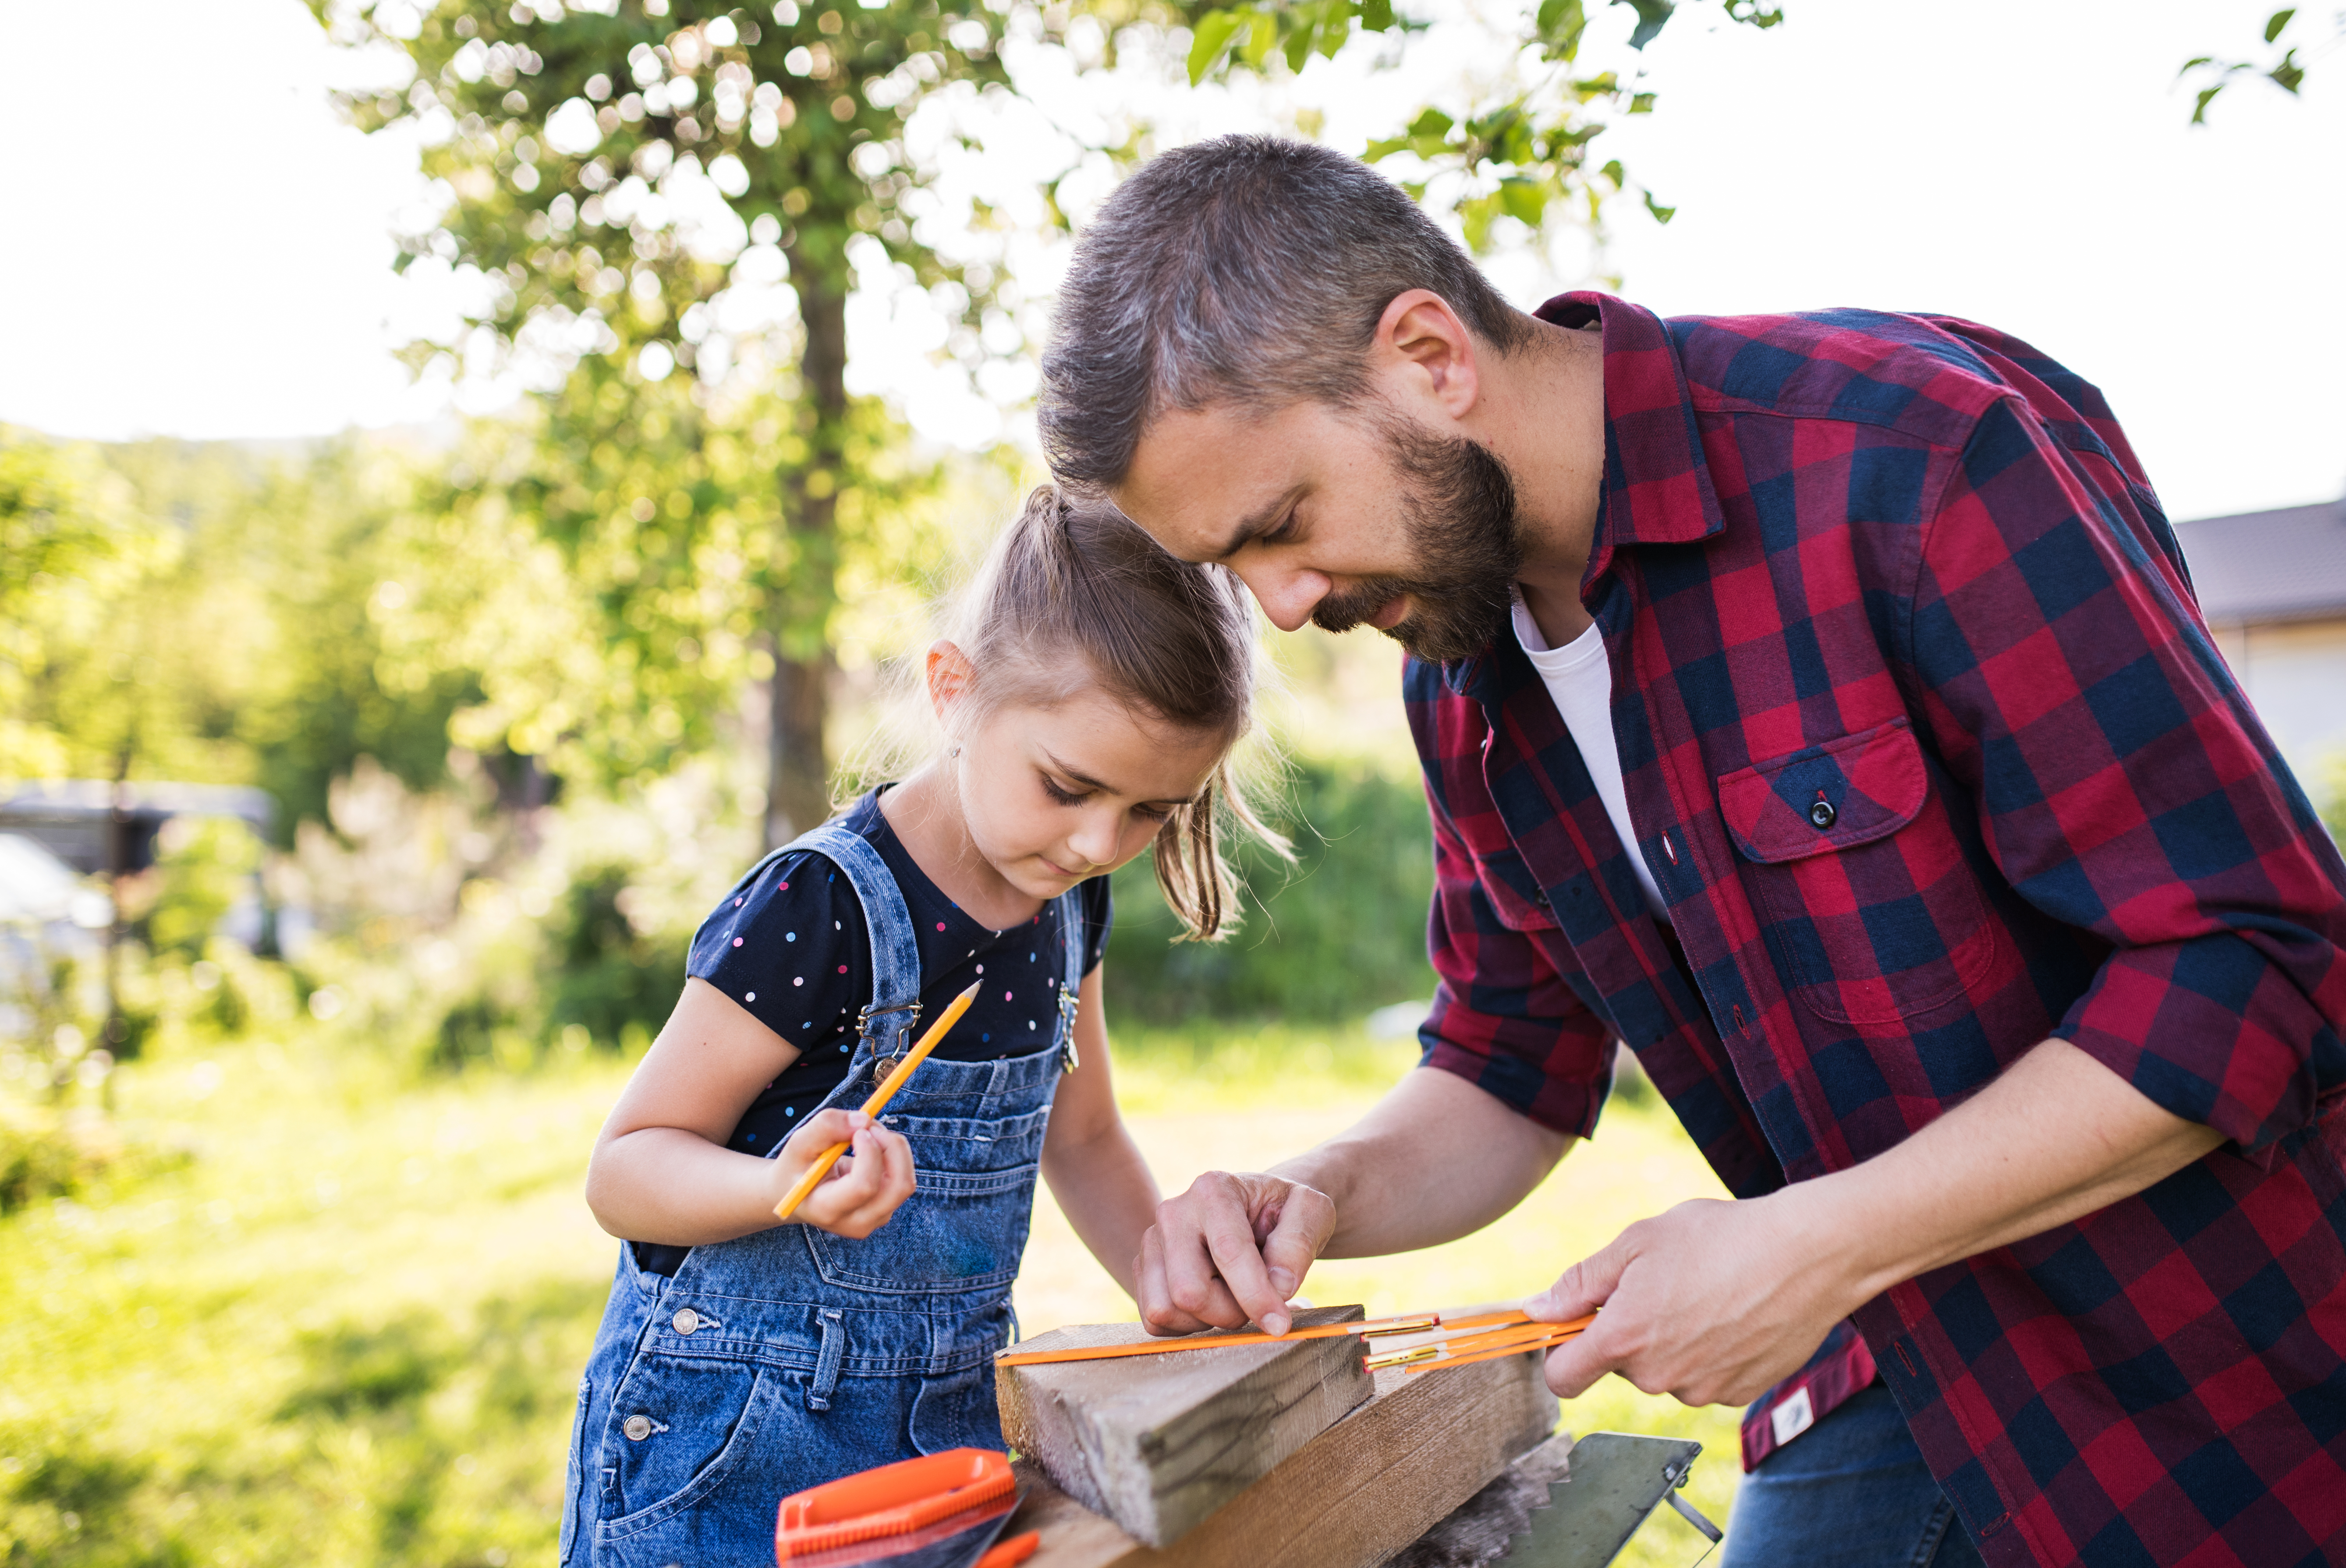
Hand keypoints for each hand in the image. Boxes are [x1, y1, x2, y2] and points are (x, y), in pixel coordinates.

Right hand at [775, 1109, 916, 1237]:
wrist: (799, 1195)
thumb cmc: (798, 1167)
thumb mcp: (800, 1143)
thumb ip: (826, 1126)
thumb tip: (864, 1120)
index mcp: (828, 1210)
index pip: (864, 1186)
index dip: (869, 1153)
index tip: (859, 1131)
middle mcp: (856, 1222)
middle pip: (898, 1187)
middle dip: (892, 1147)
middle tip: (870, 1127)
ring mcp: (875, 1219)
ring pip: (906, 1181)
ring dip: (893, 1148)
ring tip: (867, 1135)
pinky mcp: (886, 1209)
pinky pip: (903, 1178)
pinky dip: (893, 1155)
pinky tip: (870, 1150)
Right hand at [1135, 1170, 1335, 1336]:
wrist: (1257, 1213)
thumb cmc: (1285, 1213)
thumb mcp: (1312, 1213)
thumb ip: (1299, 1243)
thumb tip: (1278, 1286)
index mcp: (1214, 1190)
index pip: (1229, 1253)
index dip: (1256, 1296)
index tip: (1280, 1325)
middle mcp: (1174, 1212)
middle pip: (1189, 1291)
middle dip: (1231, 1313)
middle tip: (1258, 1304)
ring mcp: (1152, 1242)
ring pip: (1166, 1309)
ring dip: (1209, 1321)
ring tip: (1235, 1300)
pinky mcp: (1143, 1270)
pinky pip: (1155, 1320)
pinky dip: (1188, 1326)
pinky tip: (1213, 1306)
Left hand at [1530, 1194, 1852, 1406]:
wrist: (1807, 1254)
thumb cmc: (1719, 1237)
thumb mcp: (1637, 1242)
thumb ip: (1581, 1282)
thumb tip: (1538, 1310)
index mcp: (1624, 1338)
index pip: (1562, 1378)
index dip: (1558, 1353)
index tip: (1570, 1329)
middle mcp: (1659, 1376)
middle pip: (1619, 1365)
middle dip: (1628, 1331)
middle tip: (1662, 1285)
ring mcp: (1703, 1390)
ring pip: (1664, 1372)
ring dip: (1671, 1342)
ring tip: (1705, 1294)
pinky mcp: (1740, 1394)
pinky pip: (1705, 1378)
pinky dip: (1710, 1353)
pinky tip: (1732, 1314)